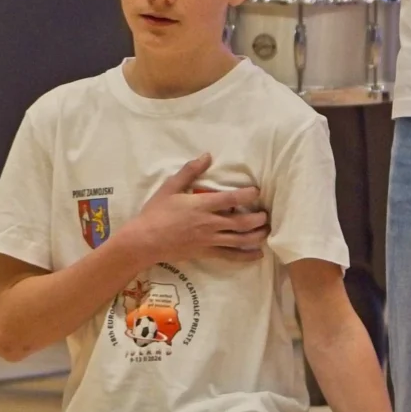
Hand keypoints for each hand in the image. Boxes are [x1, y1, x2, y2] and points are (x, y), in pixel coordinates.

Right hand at [127, 155, 266, 264]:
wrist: (143, 241)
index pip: (232, 199)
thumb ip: (190, 171)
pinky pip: (231, 256)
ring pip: (241, 240)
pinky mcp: (206, 253)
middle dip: (259, 218)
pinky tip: (258, 253)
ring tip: (267, 230)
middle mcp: (209, 223)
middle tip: (266, 214)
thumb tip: (207, 155)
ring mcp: (209, 240)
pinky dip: (246, 256)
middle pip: (243, 222)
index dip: (248, 195)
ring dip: (258, 236)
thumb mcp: (170, 187)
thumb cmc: (155, 213)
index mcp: (202, 205)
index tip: (257, 192)